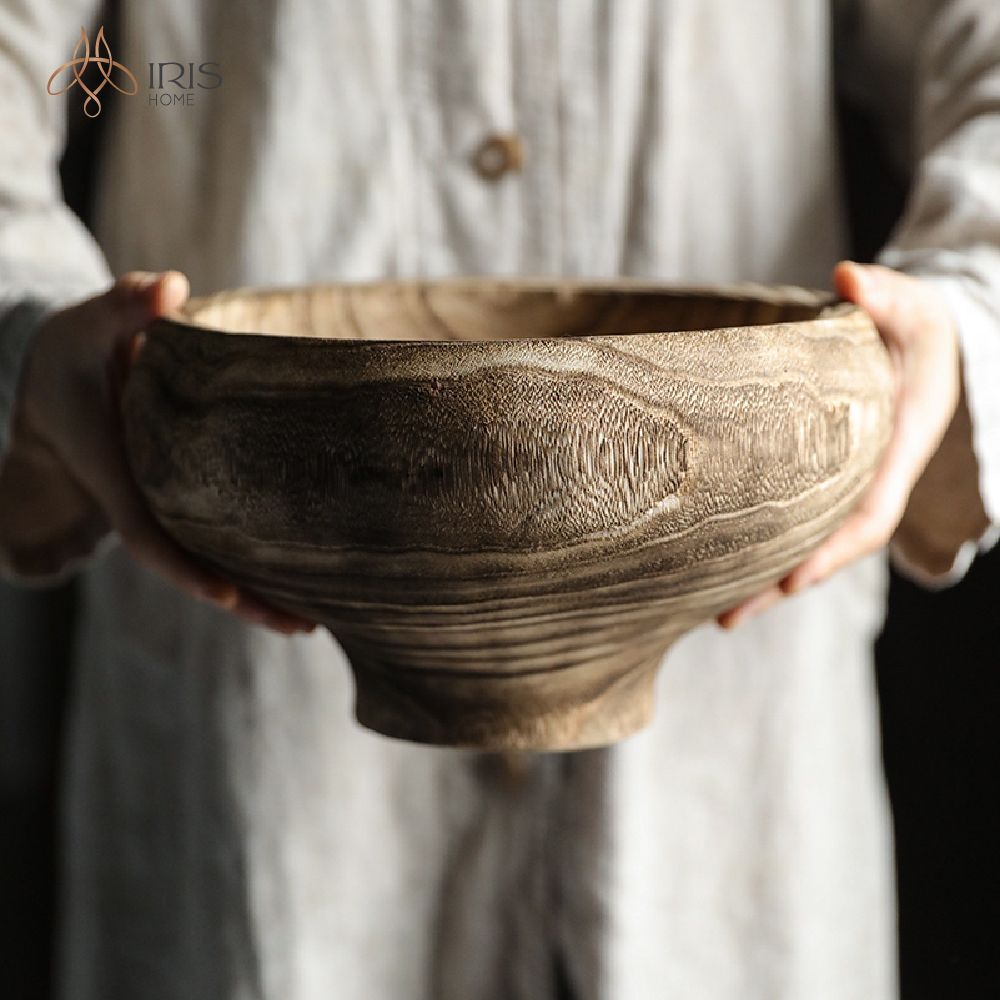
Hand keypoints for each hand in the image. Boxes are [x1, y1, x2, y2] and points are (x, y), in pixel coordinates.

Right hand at [17, 271, 316, 634]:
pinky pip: (215, 542)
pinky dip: (252, 564)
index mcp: (119, 475)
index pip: (152, 535)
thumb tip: (169, 284)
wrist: (50, 383)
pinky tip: (300, 577)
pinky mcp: (179, 502)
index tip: (226, 595)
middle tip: (305, 627)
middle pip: (192, 568)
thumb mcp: (84, 326)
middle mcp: (143, 504)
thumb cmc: (69, 354)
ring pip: (208, 562)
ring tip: (315, 621)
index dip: (187, 567)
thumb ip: (123, 306)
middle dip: (245, 601)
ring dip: (257, 594)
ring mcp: (162, 509)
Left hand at [717, 261, 961, 629]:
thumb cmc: (915, 327)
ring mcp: (844, 487)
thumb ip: (884, 292)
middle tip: (724, 618)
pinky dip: (758, 549)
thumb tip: (849, 277)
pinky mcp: (819, 482)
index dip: (831, 553)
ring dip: (761, 581)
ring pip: (804, 544)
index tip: (791, 584)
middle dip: (779, 586)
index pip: (867, 515)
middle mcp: (868, 479)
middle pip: (826, 549)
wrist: (920, 345)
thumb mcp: (911, 304)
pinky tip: (713, 566)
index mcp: (894, 449)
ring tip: (707, 612)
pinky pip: (790, 524)